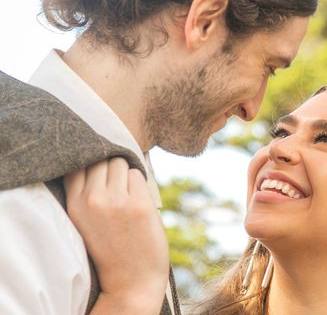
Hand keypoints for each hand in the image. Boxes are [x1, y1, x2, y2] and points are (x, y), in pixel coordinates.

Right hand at [64, 157, 168, 313]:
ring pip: (120, 163)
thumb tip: (99, 157)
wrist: (130, 282)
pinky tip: (138, 202)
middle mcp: (93, 200)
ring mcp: (117, 201)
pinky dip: (140, 183)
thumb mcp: (85, 221)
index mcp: (74, 205)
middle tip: (117, 187)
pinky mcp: (140, 204)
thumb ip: (87, 193)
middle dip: (110, 168)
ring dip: (126, 174)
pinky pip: (138, 174)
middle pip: (101, 159)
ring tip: (127, 196)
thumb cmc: (110, 249)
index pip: (77, 164)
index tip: (99, 171)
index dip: (90, 162)